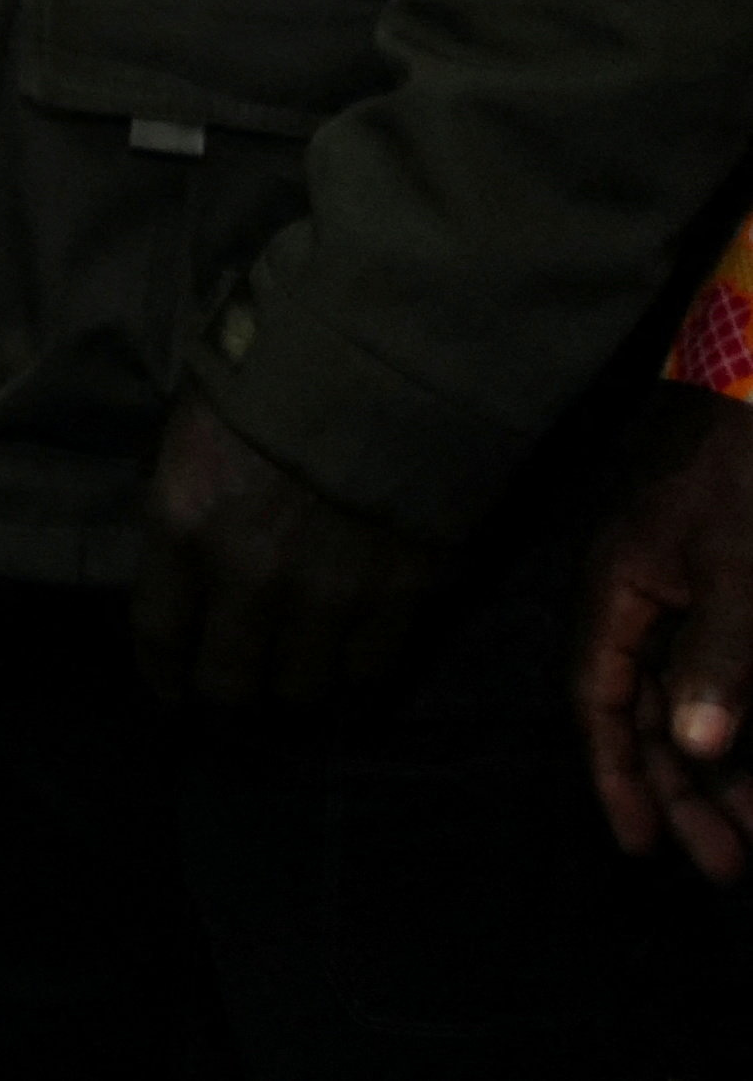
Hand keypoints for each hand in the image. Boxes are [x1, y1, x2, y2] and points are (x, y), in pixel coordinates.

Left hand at [133, 384, 441, 707]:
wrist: (386, 356)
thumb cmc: (273, 375)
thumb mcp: (195, 431)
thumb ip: (186, 506)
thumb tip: (181, 565)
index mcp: (182, 520)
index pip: (158, 631)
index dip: (164, 674)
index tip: (171, 693)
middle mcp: (247, 571)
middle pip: (230, 680)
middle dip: (228, 698)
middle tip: (235, 702)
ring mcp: (327, 590)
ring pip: (301, 688)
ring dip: (295, 694)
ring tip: (295, 690)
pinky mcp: (401, 594)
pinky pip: (372, 670)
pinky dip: (359, 687)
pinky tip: (351, 687)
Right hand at [584, 385, 752, 875]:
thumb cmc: (742, 476)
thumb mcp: (735, 567)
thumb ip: (718, 659)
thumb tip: (698, 750)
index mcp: (621, 592)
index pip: (601, 699)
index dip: (618, 774)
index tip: (645, 845)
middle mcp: (648, 603)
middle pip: (653, 715)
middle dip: (687, 791)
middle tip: (730, 863)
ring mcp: (695, 597)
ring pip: (699, 702)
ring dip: (727, 767)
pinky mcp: (735, 589)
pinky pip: (733, 674)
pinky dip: (747, 720)